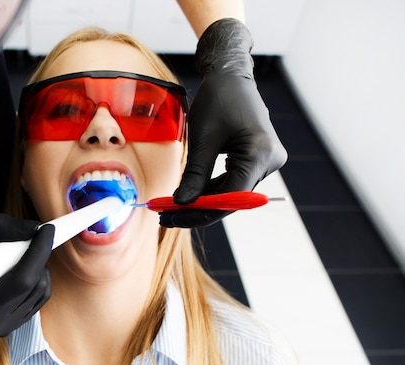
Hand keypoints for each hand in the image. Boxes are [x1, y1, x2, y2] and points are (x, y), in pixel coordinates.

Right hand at [0, 214, 53, 337]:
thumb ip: (8, 230)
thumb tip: (38, 229)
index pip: (23, 278)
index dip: (39, 251)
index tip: (47, 229)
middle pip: (36, 284)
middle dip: (39, 258)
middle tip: (29, 242)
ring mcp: (5, 328)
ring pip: (43, 291)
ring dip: (39, 269)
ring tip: (20, 259)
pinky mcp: (12, 327)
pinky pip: (40, 300)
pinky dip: (38, 282)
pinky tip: (22, 274)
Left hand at [160, 18, 286, 227]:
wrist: (231, 76)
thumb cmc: (218, 99)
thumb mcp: (202, 139)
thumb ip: (194, 174)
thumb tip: (182, 204)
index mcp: (261, 154)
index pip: (230, 197)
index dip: (200, 212)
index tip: (171, 218)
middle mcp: (270, 161)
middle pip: (231, 198)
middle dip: (198, 209)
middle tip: (166, 217)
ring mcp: (266, 161)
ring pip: (230, 192)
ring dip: (202, 201)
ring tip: (171, 209)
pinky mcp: (257, 159)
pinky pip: (233, 181)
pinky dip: (210, 189)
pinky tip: (188, 196)